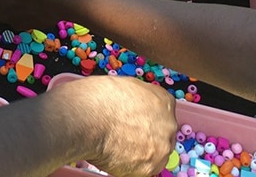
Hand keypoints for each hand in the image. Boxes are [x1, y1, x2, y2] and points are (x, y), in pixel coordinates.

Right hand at [54, 75, 176, 176]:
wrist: (87, 117)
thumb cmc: (98, 98)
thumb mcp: (125, 85)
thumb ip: (138, 99)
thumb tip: (134, 106)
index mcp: (164, 101)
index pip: (163, 112)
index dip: (147, 118)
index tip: (137, 122)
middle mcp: (168, 124)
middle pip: (162, 134)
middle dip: (146, 135)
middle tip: (126, 134)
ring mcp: (161, 147)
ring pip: (155, 153)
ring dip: (140, 152)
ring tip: (117, 144)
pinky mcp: (149, 167)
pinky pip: (143, 168)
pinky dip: (130, 165)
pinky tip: (115, 154)